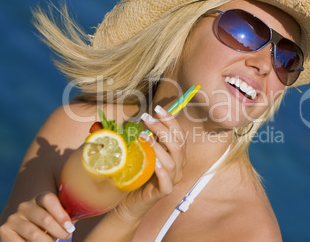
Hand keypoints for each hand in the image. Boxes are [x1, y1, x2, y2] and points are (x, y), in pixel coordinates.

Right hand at [0, 192, 73, 241]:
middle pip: (44, 218)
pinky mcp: (4, 231)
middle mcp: (25, 206)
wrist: (25, 236)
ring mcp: (14, 218)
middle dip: (59, 231)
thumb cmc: (50, 226)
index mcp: (40, 198)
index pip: (49, 199)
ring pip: (34, 233)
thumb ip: (70, 214)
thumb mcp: (59, 218)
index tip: (70, 227)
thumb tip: (93, 208)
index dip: (61, 214)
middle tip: (67, 236)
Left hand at [113, 105, 186, 219]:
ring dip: (158, 147)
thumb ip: (144, 137)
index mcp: (177, 154)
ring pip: (172, 161)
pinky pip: (167, 181)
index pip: (179, 134)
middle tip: (146, 118)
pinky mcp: (164, 191)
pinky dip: (161, 170)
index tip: (158, 108)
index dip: (170, 120)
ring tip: (144, 137)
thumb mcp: (142, 151)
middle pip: (177, 144)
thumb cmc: (137, 173)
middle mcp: (179, 165)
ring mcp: (173, 179)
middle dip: (162, 129)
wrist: (130, 200)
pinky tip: (153, 162)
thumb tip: (136, 119)